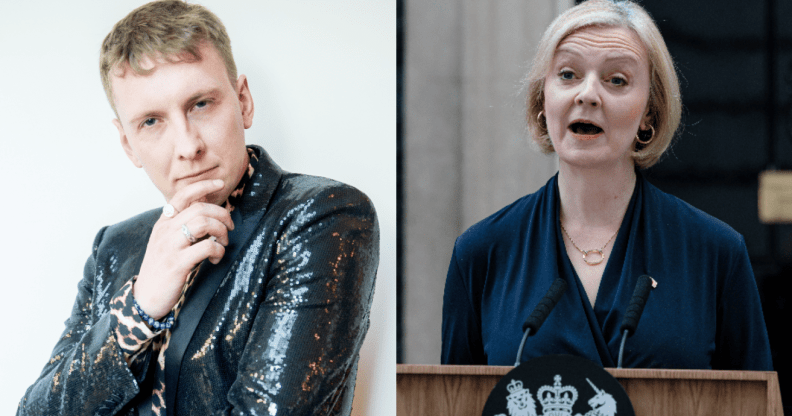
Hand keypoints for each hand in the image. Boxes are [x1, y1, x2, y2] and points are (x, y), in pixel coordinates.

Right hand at [133, 179, 234, 319]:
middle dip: (222, 215)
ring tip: (222, 244)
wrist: (146, 297)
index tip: (220, 184)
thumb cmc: (163, 268)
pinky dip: (218, 251)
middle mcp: (165, 231)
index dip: (203, 186)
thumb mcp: (168, 242)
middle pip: (200, 209)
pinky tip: (215, 259)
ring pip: (204, 224)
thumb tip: (210, 214)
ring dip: (221, 232)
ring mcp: (170, 246)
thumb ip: (183, 227)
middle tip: (230, 228)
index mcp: (163, 223)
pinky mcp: (178, 263)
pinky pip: (206, 247)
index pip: (182, 195)